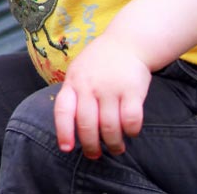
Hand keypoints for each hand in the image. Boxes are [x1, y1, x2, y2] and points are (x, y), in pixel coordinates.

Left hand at [52, 36, 152, 158]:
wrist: (127, 42)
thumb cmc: (99, 63)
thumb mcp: (78, 72)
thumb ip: (73, 95)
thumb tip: (68, 128)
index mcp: (73, 82)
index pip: (63, 110)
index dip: (63, 132)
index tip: (67, 149)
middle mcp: (90, 86)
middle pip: (86, 125)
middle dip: (90, 146)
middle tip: (95, 155)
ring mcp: (111, 88)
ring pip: (110, 127)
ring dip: (113, 144)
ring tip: (116, 148)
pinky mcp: (133, 90)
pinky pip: (131, 120)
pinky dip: (131, 131)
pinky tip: (131, 132)